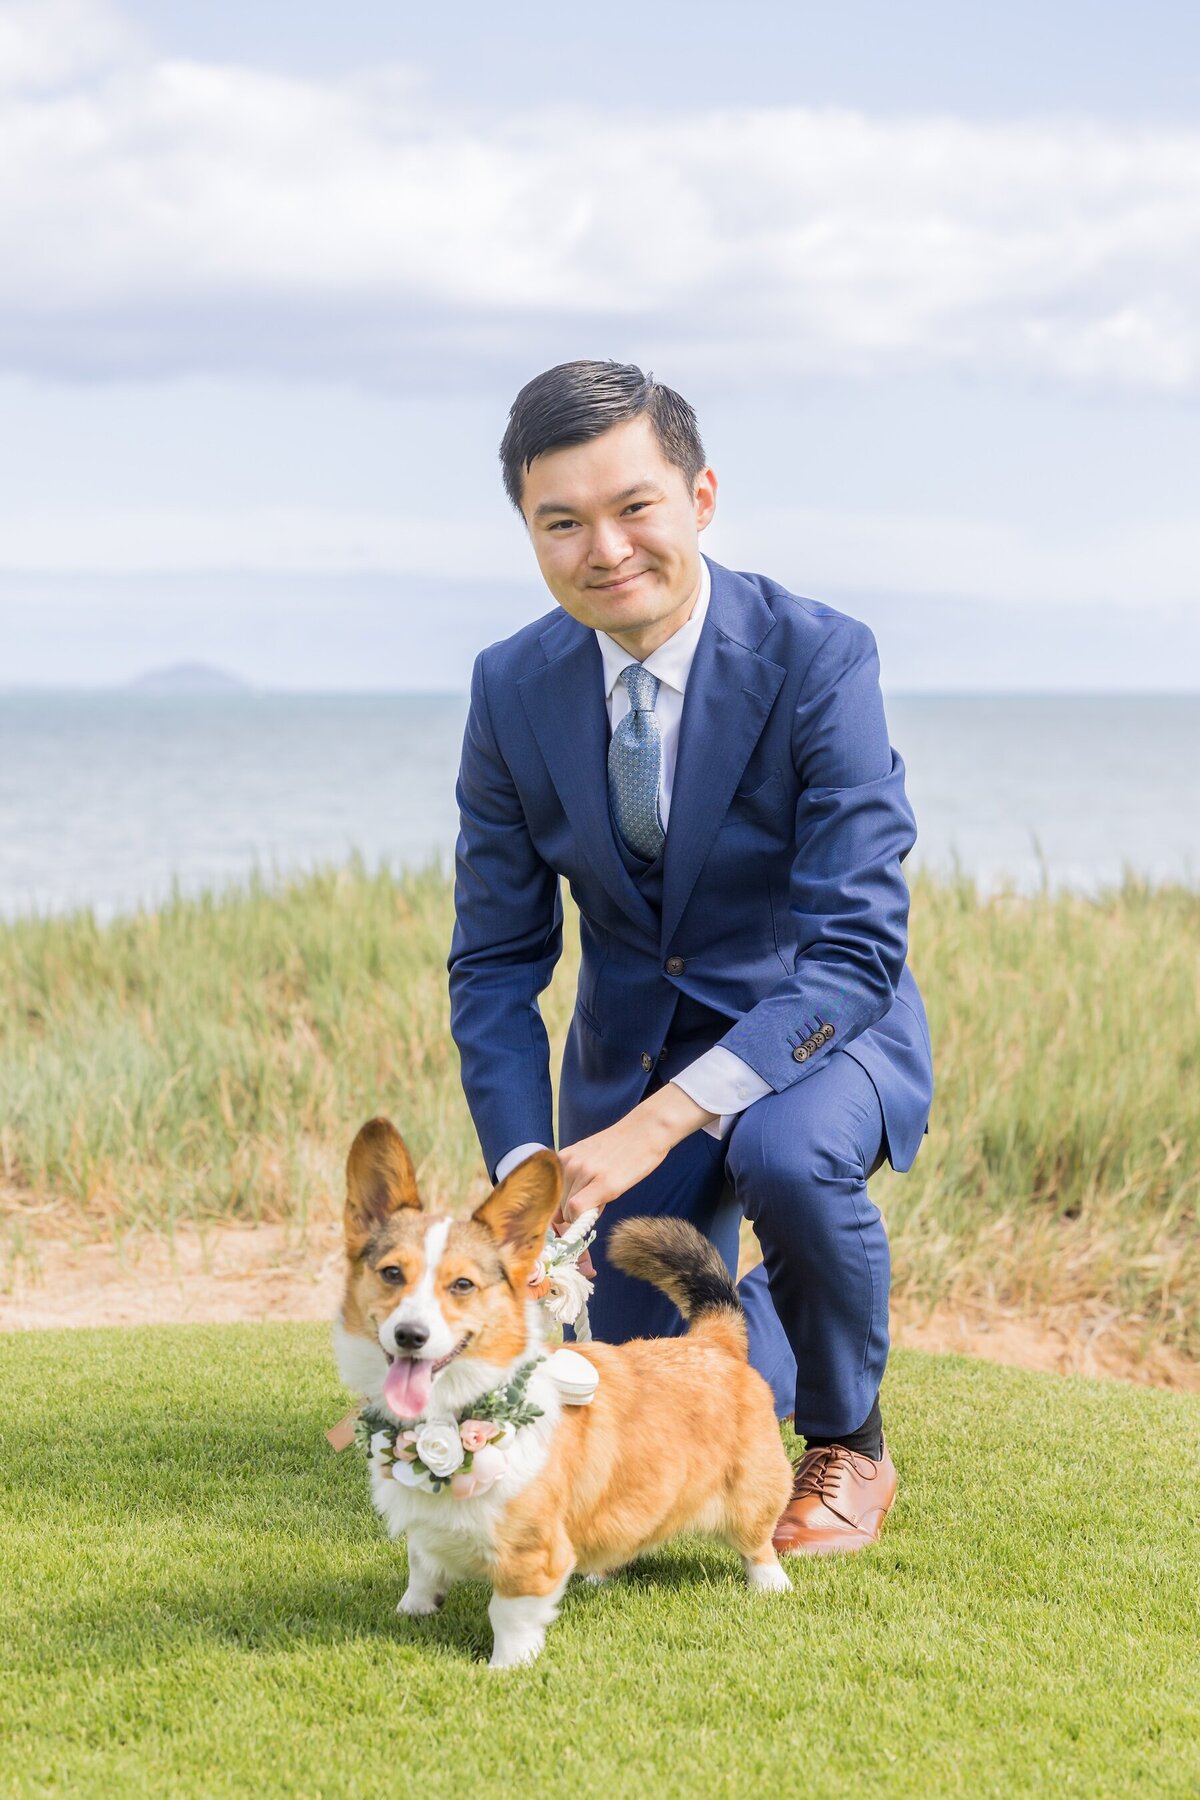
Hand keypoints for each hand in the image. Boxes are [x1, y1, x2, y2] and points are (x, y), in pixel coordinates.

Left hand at [553, 1085, 717, 1229]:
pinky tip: (599, 1206)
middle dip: (571, 1213)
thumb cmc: (620, 1146)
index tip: (564, 1218)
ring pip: (567, 1210)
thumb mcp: (588, 1157)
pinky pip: (578, 1209)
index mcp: (562, 1158)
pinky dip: (583, 1217)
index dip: (554, 1211)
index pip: (545, 1195)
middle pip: (556, 1206)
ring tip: (602, 1197)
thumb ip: (573, 1181)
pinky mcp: (603, 1183)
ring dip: (581, 1214)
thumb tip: (563, 1216)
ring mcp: (584, 1172)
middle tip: (592, 1205)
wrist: (645, 1129)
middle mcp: (568, 1164)